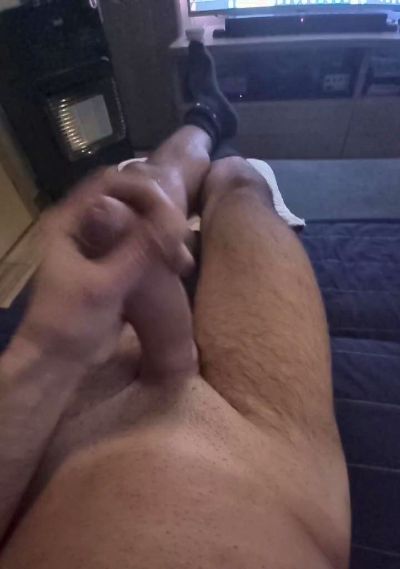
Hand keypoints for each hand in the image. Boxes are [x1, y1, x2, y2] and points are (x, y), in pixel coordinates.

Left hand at [17, 170, 192, 367]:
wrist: (58, 362)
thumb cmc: (69, 324)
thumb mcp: (104, 286)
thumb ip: (137, 252)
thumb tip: (172, 220)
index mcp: (69, 221)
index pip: (110, 182)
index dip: (143, 190)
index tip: (171, 214)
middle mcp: (83, 226)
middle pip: (129, 200)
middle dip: (159, 215)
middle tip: (179, 244)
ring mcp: (99, 246)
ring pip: (138, 224)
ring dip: (163, 237)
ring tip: (181, 262)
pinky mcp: (113, 267)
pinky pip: (142, 248)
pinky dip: (160, 253)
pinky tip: (178, 267)